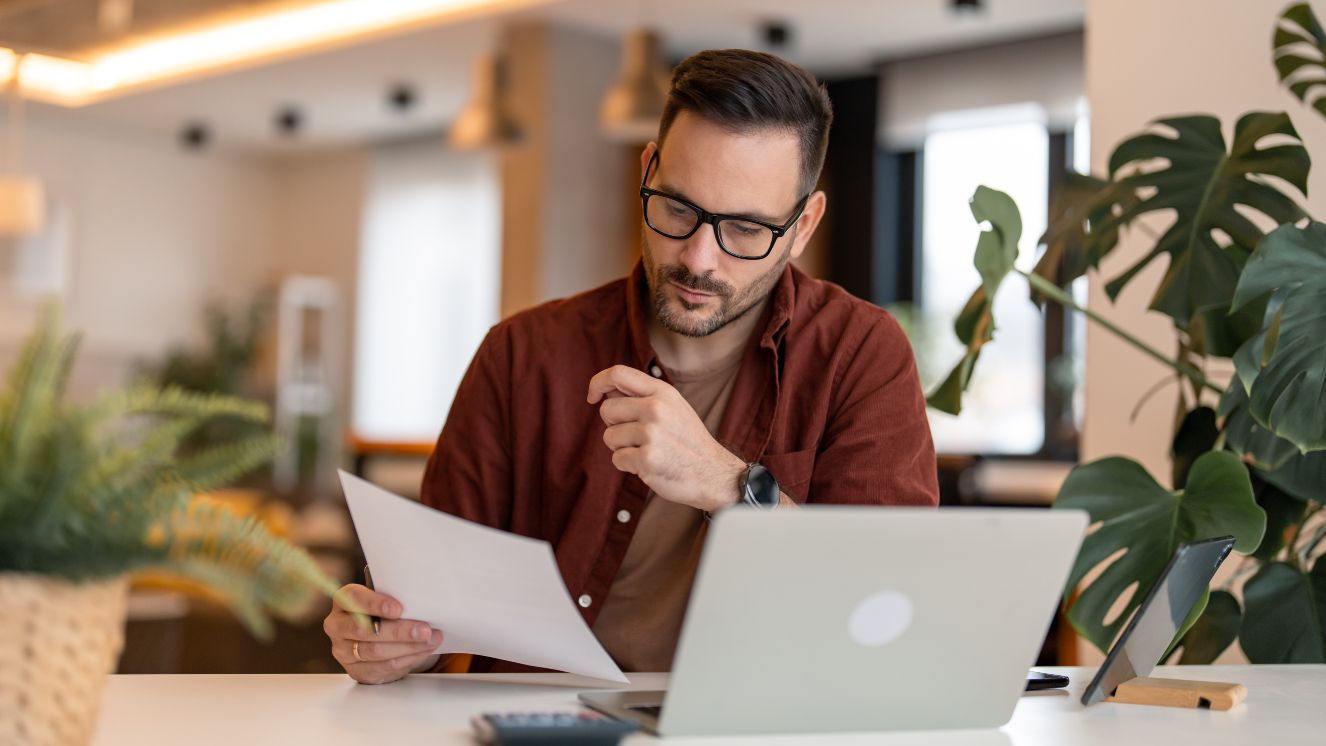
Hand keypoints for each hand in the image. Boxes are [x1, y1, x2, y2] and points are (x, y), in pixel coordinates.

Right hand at [323, 583, 443, 683]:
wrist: (378, 639)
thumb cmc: (383, 613)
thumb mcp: (386, 601)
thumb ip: (395, 600)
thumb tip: (422, 604)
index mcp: (344, 601)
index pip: (354, 599)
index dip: (375, 604)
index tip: (398, 609)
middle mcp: (337, 626)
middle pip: (365, 630)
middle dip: (398, 631)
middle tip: (424, 630)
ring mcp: (344, 651)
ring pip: (376, 651)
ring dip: (408, 646)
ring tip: (430, 640)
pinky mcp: (356, 670)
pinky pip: (384, 666)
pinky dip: (408, 658)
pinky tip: (422, 651)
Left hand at [587, 365, 745, 511]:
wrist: (713, 472)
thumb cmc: (687, 440)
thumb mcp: (672, 407)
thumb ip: (642, 396)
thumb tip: (606, 390)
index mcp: (662, 392)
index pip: (617, 373)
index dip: (597, 383)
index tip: (593, 397)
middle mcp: (656, 408)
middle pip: (607, 409)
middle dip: (614, 425)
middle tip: (636, 436)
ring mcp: (652, 434)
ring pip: (609, 437)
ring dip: (622, 448)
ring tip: (646, 450)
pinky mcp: (647, 459)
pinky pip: (617, 459)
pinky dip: (627, 465)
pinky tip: (648, 465)